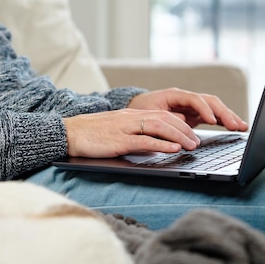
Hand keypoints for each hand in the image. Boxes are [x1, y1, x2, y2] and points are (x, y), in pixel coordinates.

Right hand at [63, 109, 200, 157]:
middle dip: (185, 129)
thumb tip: (153, 144)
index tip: (191, 134)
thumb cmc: (89, 134)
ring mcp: (124, 128)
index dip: (180, 123)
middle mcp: (129, 118)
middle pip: (165, 118)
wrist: (67, 133)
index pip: (161, 114)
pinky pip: (144, 140)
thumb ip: (134, 134)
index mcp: (129, 115)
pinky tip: (173, 148)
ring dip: (179, 136)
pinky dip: (161, 143)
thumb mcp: (115, 130)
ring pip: (159, 126)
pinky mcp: (118, 140)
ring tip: (191, 145)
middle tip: (197, 142)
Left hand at [127, 88, 247, 130]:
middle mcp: (187, 98)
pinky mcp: (196, 115)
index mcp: (175, 95)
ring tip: (242, 126)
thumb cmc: (142, 110)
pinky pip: (214, 116)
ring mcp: (193, 106)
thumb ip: (166, 117)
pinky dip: (225, 121)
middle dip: (224, 113)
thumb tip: (183, 120)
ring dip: (229, 116)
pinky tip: (237, 127)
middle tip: (235, 125)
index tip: (212, 121)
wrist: (138, 108)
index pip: (195, 99)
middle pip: (210, 101)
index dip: (204, 110)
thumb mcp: (150, 114)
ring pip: (215, 108)